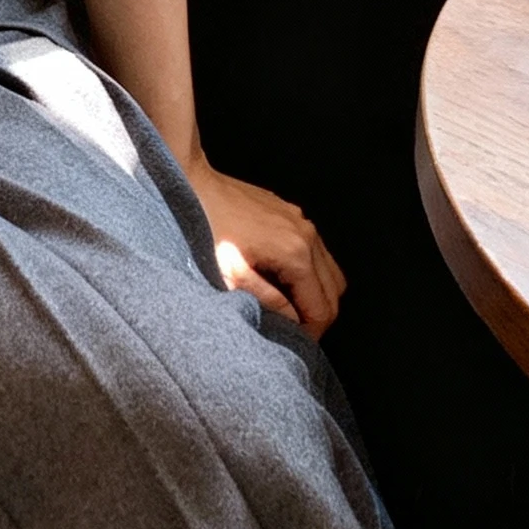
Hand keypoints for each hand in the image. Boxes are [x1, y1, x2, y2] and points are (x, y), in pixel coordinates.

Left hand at [187, 156, 347, 337]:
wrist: (194, 183)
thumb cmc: (204, 228)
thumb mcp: (229, 274)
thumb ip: (266, 300)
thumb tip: (293, 320)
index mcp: (295, 254)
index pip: (322, 308)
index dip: (313, 333)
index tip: (296, 344)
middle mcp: (308, 236)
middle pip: (335, 292)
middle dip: (319, 316)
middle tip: (295, 331)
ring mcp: (303, 222)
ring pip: (331, 272)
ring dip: (318, 295)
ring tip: (291, 308)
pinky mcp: (294, 215)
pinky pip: (318, 252)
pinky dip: (312, 273)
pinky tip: (285, 280)